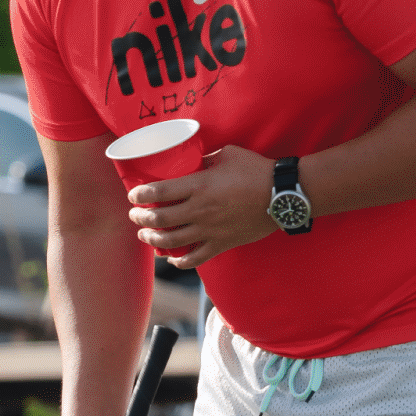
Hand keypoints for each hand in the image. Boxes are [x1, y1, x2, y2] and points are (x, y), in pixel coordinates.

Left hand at [128, 146, 276, 267]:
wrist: (283, 194)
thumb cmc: (256, 170)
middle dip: (141, 218)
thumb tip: (192, 162)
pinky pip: (196, 258)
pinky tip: (172, 259)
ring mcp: (210, 230)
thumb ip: (205, 160)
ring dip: (153, 239)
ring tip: (145, 235)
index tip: (133, 195)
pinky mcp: (222, 243)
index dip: (140, 195)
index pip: (158, 192)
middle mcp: (200, 210)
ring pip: (172, 241)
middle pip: (160, 219)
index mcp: (199, 186)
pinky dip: (180, 262)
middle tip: (135, 214)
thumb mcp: (227, 154)